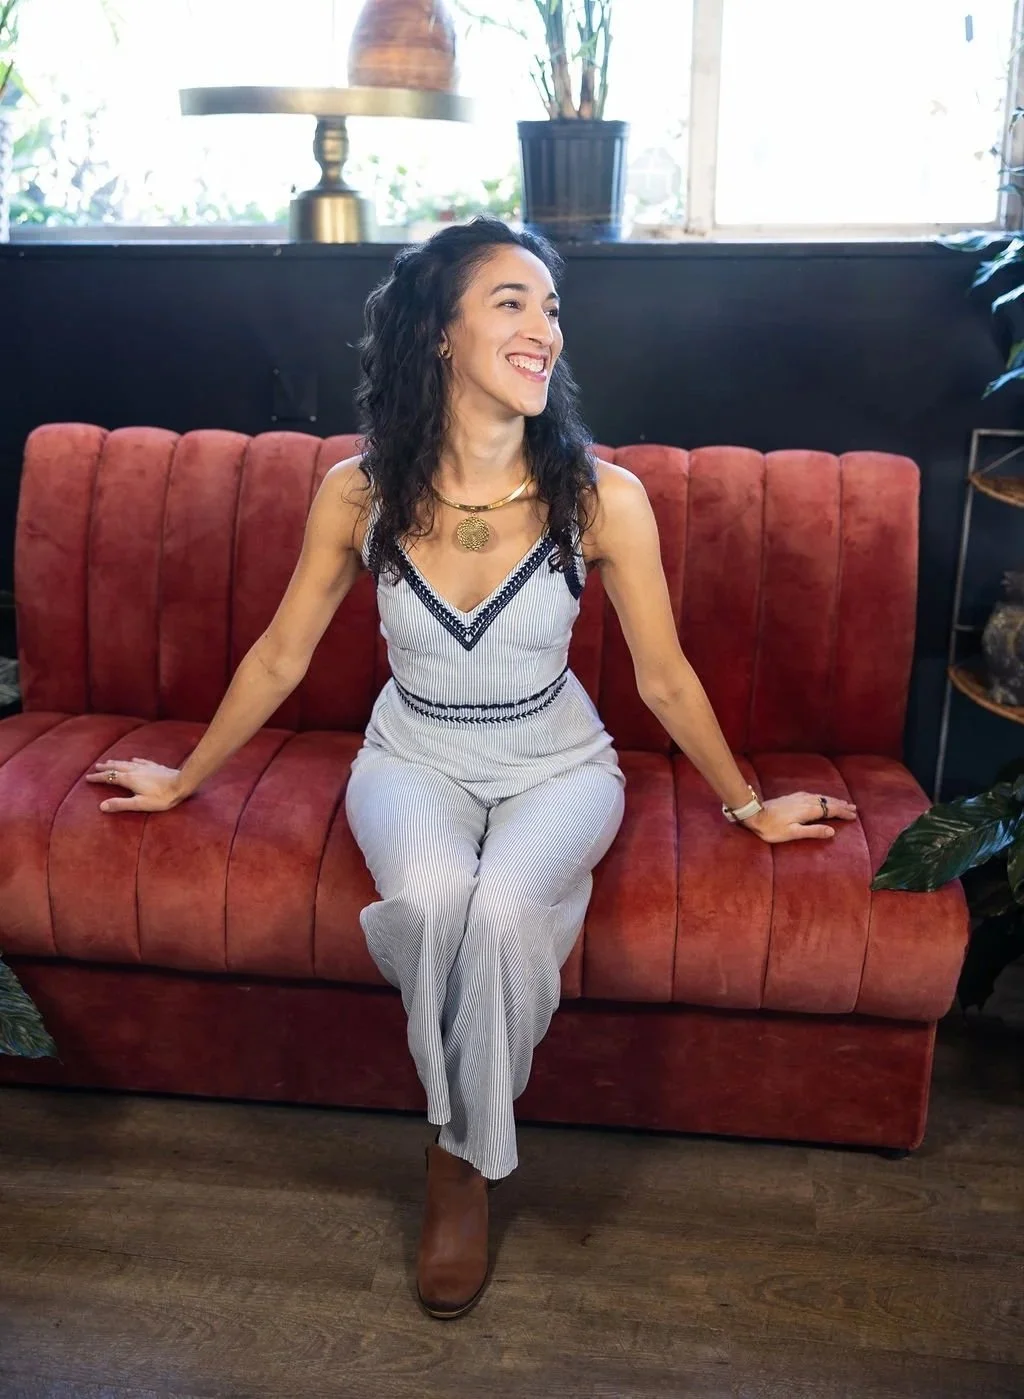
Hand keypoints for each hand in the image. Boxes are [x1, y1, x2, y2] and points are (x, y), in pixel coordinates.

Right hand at [85, 757, 188, 813]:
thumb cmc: (161, 797)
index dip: (98, 778)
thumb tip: (101, 806)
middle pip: (117, 767)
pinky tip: (133, 759)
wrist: (182, 784)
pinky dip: (133, 761)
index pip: (109, 777)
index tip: (88, 777)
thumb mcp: (139, 804)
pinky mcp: (155, 766)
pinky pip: (141, 761)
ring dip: (117, 762)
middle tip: (96, 766)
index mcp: (129, 779)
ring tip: (109, 761)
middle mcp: (135, 770)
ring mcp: (146, 767)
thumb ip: (120, 804)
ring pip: (127, 763)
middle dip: (105, 768)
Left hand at [739, 791, 857, 843]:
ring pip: (821, 797)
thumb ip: (813, 831)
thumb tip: (832, 831)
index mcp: (808, 810)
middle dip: (841, 805)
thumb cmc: (772, 828)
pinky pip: (813, 795)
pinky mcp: (792, 797)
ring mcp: (799, 797)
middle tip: (853, 808)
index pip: (831, 810)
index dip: (843, 813)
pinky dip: (822, 797)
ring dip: (833, 800)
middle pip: (828, 802)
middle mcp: (806, 801)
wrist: (754, 814)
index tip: (853, 816)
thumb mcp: (793, 833)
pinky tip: (821, 798)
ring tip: (843, 802)